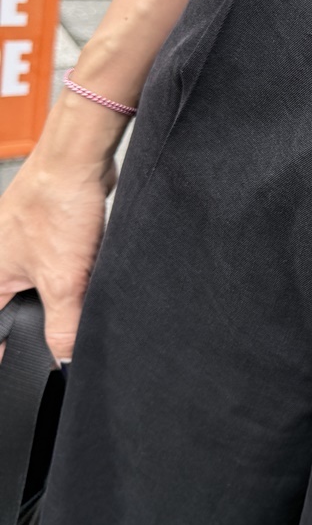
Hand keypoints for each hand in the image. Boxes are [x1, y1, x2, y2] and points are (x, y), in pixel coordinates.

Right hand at [0, 92, 123, 365]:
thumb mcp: (62, 282)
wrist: (79, 160)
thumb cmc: (56, 206)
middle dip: (43, 319)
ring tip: (77, 285)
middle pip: (20, 307)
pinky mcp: (47, 231)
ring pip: (42, 285)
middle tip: (63, 324)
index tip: (23, 365)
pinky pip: (59, 263)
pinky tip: (89, 267)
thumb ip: (63, 325)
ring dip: (63, 292)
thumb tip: (64, 358)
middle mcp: (0, 259)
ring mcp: (22, 243)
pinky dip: (75, 270)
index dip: (9, 349)